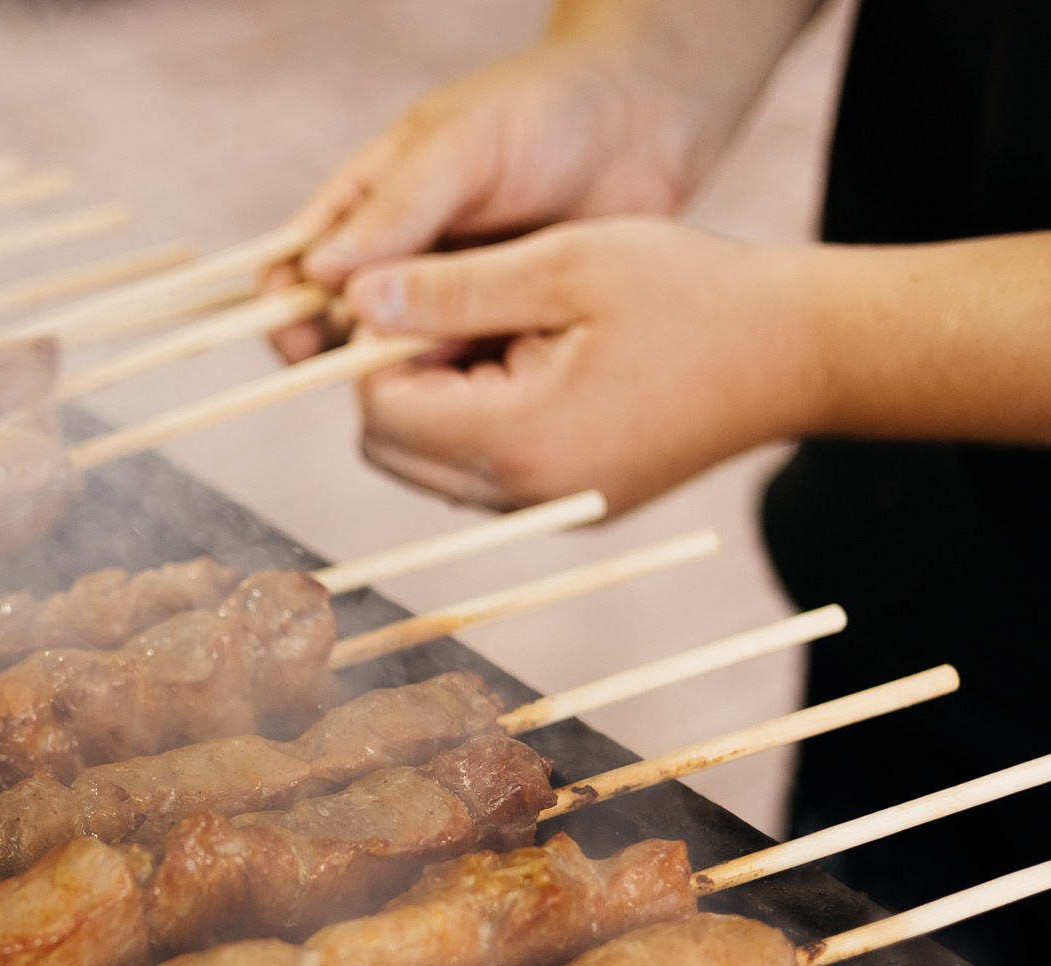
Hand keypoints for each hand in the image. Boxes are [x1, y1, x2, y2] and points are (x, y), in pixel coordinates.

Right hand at [269, 37, 710, 361]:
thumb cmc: (547, 109)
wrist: (650, 121)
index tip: (298, 337)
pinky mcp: (501, 325)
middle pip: (341, 325)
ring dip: (407, 375)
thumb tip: (318, 271)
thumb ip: (397, 207)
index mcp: (367, 206)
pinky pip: (466, 372)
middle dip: (345, 354)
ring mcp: (449, 296)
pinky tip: (487, 385)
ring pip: (401, 357)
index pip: (295, 266)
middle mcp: (398, 257)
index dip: (286, 308)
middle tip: (373, 366)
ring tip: (442, 367)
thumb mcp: (463, 144)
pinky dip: (466, 386)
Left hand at [345, 218, 821, 514]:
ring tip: (508, 329)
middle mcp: (523, 497)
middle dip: (398, 377)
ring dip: (439, 397)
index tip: (428, 290)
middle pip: (388, 446)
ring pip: (426, 463)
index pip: (377, 410)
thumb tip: (356, 302)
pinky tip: (536, 361)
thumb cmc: (691, 293)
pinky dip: (480, 418)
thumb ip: (451, 287)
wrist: (800, 351)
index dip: (379, 347)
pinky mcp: (571, 505)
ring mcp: (549, 509)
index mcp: (517, 443)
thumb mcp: (563, 265)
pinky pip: (480, 472)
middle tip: (463, 307)